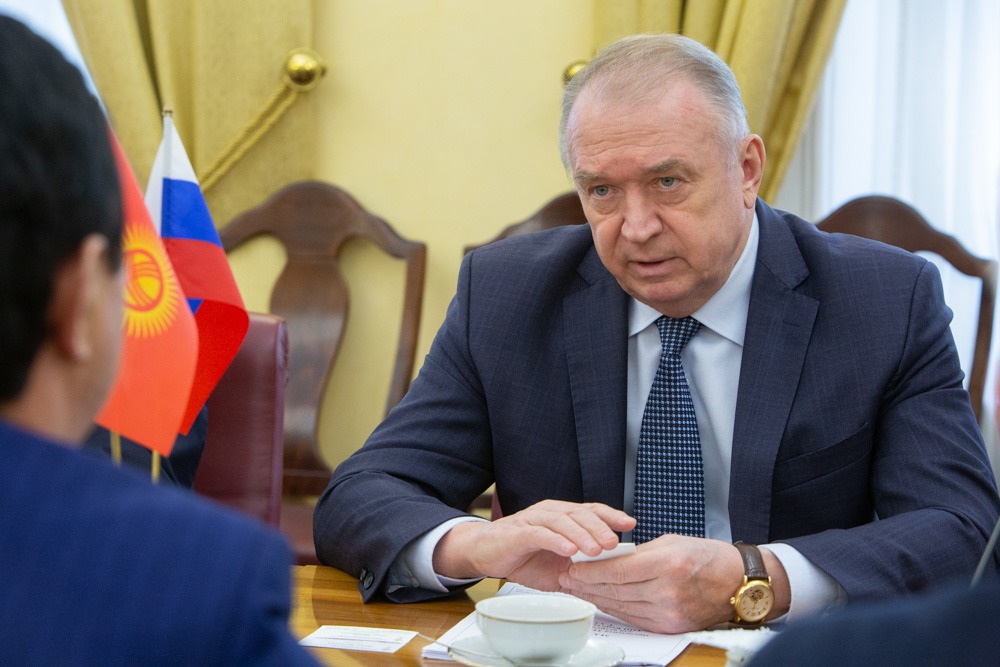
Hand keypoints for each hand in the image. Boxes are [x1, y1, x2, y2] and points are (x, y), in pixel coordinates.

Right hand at [433, 500, 635, 590]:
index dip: (611, 515)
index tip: (631, 524)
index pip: (591, 511)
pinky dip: (556, 540)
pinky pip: (540, 533)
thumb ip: (581, 568)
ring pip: (562, 521)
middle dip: (600, 528)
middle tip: (614, 544)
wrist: (485, 554)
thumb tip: (610, 580)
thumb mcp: (558, 566)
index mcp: (563, 516)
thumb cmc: (523, 558)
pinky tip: (568, 550)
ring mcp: (534, 520)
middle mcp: (550, 512)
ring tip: (596, 550)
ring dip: (581, 535)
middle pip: (580, 513)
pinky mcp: (518, 532)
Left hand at [558, 535, 744, 632]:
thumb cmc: (707, 556)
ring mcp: (669, 613)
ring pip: (621, 606)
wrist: (738, 583)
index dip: (590, 571)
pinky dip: (615, 608)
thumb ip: (637, 552)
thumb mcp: (670, 542)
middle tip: (566, 577)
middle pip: (615, 591)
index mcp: (667, 565)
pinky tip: (601, 600)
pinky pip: (634, 618)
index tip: (572, 566)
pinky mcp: (670, 626)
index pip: (617, 571)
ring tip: (577, 589)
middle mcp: (668, 592)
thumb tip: (605, 558)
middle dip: (586, 585)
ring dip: (595, 598)